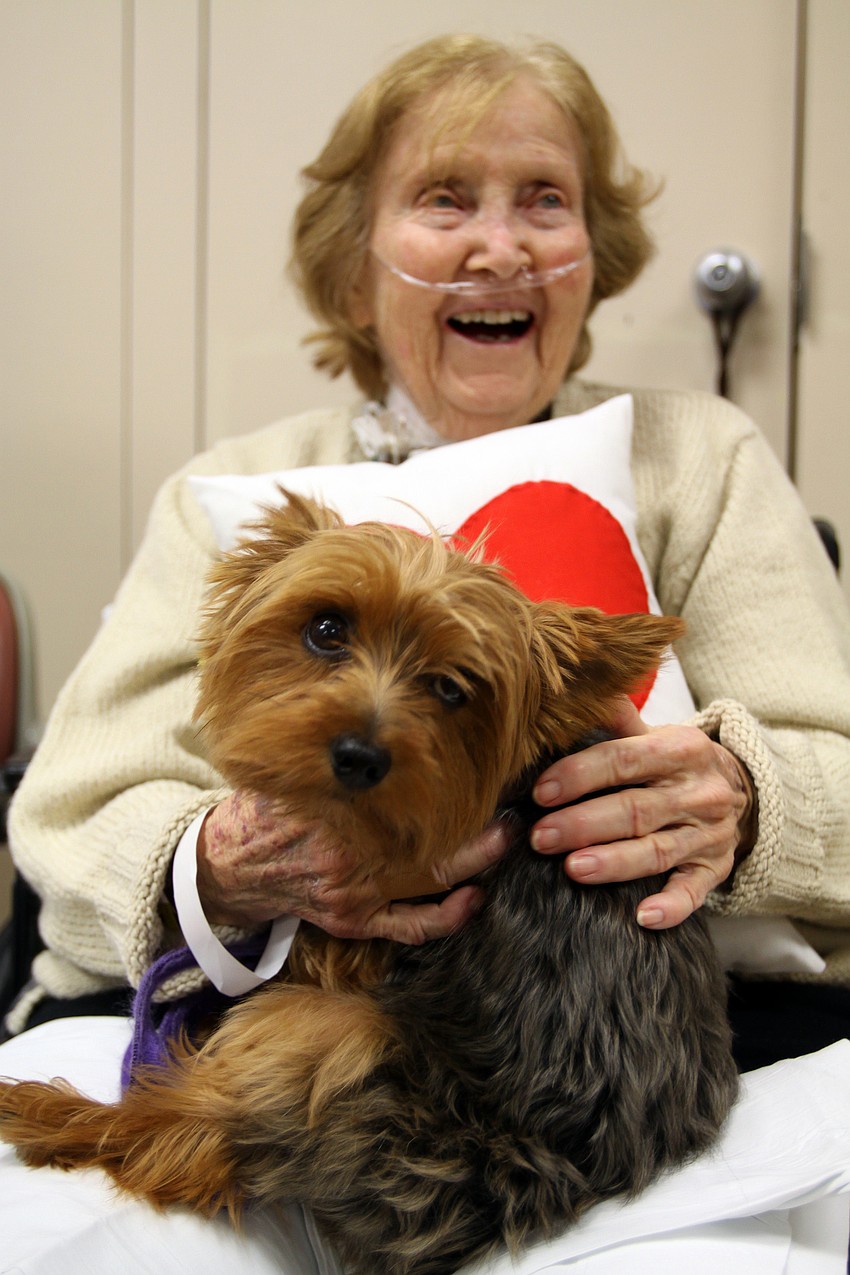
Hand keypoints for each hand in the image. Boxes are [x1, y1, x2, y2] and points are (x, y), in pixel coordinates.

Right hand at [195, 790, 509, 943]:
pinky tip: (472, 900)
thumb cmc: (264, 810)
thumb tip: (375, 720)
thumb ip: (335, 760)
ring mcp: (355, 898)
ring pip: (429, 884)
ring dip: (473, 866)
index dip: (454, 794)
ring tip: (506, 841)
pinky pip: (408, 927)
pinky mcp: (353, 921)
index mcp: (338, 820)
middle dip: (479, 831)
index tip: (486, 773)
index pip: (411, 805)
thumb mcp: (292, 773)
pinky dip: (444, 917)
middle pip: (432, 846)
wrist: (225, 867)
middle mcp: (351, 863)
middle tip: (513, 810)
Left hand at [529, 698, 755, 928]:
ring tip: (574, 869)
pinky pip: (694, 892)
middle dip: (584, 824)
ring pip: (657, 850)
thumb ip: (616, 718)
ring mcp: (709, 834)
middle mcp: (699, 792)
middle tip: (541, 837)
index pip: (624, 759)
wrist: (740, 790)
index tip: (541, 791)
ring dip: (614, 862)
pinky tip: (644, 917)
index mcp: (680, 749)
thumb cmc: (674, 762)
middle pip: (635, 809)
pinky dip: (672, 906)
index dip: (580, 775)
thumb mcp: (653, 733)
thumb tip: (574, 692)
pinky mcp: (715, 869)